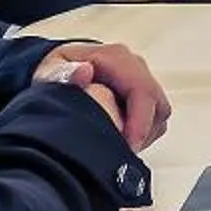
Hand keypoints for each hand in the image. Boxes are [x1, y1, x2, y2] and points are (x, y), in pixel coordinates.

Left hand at [37, 40, 172, 150]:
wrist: (61, 71)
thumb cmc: (57, 74)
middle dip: (142, 132)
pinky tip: (120, 139)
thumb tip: (84, 71)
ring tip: (117, 146)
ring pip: (159, 114)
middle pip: (157, 105)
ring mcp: (142, 80)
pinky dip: (142, 133)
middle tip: (120, 152)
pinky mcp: (145, 96)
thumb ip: (63, 74)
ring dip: (143, 134)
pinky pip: (155, 119)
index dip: (140, 121)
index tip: (128, 146)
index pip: (142, 90)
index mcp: (117, 58)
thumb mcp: (51, 73)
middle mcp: (135, 66)